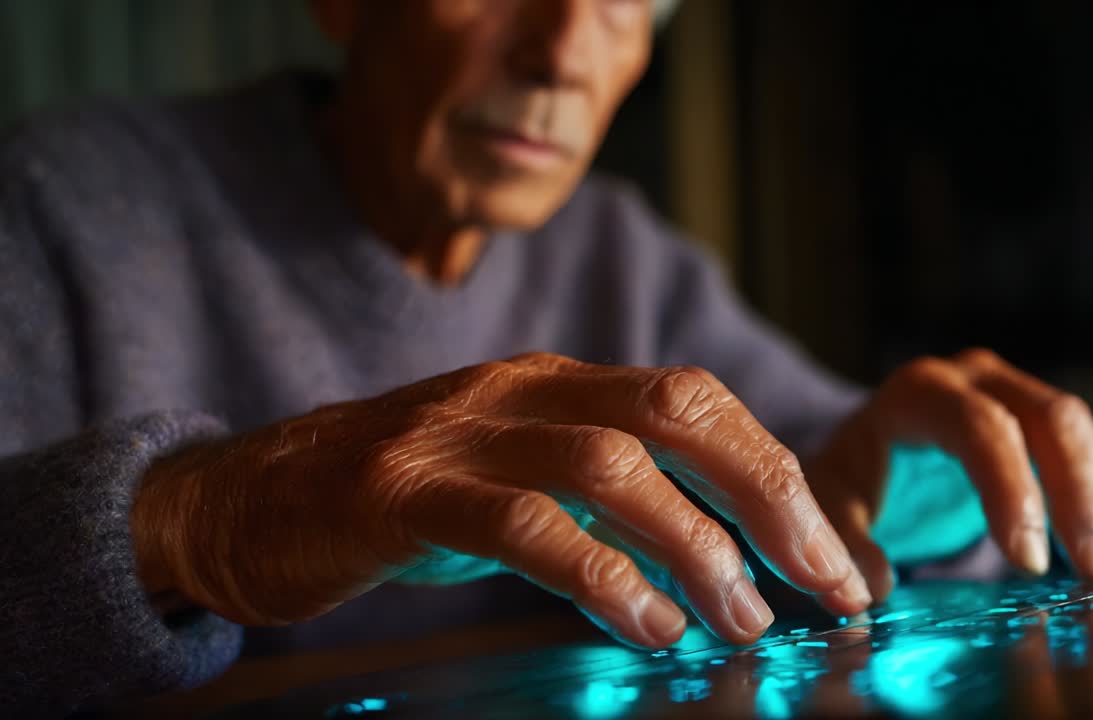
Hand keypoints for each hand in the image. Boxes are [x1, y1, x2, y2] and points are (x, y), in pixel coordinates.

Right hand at [130, 352, 867, 647]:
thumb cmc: (407, 502)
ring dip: (695, 544)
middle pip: (677, 411)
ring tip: (743, 619)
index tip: (835, 557)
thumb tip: (723, 560)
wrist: (250, 495)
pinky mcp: (401, 491)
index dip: (778, 472)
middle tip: (825, 583)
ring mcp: (458, 433)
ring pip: (609, 464)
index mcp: (559, 384)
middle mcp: (520, 391)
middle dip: (768, 495)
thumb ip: (608, 499)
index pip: (696, 401)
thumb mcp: (521, 480)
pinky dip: (598, 574)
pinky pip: (521, 524)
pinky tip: (645, 624)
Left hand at [808, 348, 1092, 597]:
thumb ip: (845, 542)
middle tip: (1091, 572)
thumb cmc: (854, 476)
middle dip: (1078, 497)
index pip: (981, 428)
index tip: (1028, 562)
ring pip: (1085, 433)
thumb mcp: (833, 504)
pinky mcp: (1046, 423)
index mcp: (921, 392)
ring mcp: (1018, 393)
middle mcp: (978, 379)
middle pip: (1051, 419)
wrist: (872, 448)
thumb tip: (872, 590)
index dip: (1011, 491)